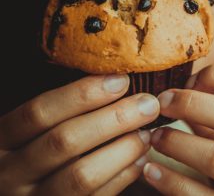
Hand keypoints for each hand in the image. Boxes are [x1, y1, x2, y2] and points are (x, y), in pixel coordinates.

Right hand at [0, 75, 159, 195]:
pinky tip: (140, 159)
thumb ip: (62, 112)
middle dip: (113, 119)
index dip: (82, 94)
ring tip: (146, 133)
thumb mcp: (33, 132)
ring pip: (82, 175)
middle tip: (147, 104)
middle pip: (65, 141)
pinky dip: (122, 177)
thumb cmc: (35, 152)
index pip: (39, 112)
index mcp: (3, 141)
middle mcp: (11, 173)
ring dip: (122, 150)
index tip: (120, 80)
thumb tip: (115, 82)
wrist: (25, 194)